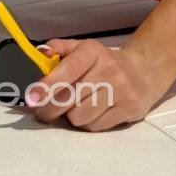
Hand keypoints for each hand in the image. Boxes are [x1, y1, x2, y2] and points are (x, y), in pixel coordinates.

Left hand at [24, 37, 170, 130]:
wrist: (143, 71)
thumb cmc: (104, 62)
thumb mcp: (83, 49)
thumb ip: (60, 49)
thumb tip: (41, 52)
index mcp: (93, 51)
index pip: (68, 69)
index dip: (48, 84)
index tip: (32, 98)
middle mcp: (108, 68)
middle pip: (68, 99)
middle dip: (50, 109)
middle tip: (43, 111)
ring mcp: (120, 89)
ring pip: (79, 117)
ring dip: (73, 116)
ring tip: (78, 106)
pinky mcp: (128, 108)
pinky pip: (95, 127)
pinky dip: (89, 123)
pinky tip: (94, 112)